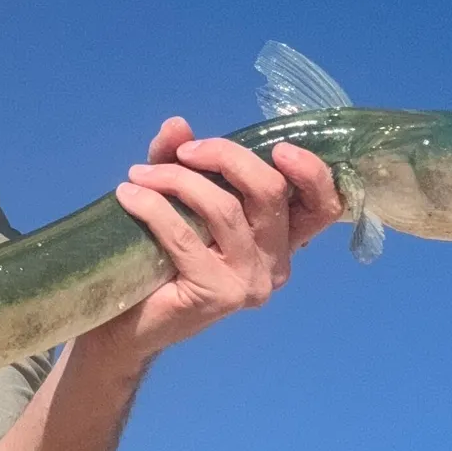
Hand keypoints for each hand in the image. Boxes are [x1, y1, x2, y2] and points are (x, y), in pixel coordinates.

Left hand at [87, 117, 341, 363]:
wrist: (127, 324)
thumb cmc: (159, 258)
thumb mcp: (176, 198)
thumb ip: (183, 161)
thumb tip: (177, 125)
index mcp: (280, 239)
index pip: (323, 207)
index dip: (312, 172)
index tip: (278, 148)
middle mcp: (276, 263)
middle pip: (271, 192)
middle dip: (225, 156)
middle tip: (181, 152)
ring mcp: (250, 282)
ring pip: (226, 209)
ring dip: (177, 180)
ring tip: (140, 175)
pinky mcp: (219, 295)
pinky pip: (185, 236)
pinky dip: (153, 208)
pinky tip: (128, 197)